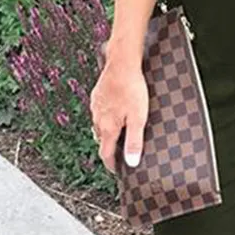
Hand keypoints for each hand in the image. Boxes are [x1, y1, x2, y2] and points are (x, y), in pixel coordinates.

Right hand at [89, 44, 148, 174]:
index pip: (106, 153)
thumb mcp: (138, 118)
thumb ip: (135, 141)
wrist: (121, 63)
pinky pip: (99, 112)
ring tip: (117, 136)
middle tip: (119, 154)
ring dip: (106, 133)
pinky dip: (105, 118)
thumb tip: (131, 162)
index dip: (111, 164)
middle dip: (109, 149)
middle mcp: (98, 118)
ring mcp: (96, 106)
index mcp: (108, 127)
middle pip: (101, 140)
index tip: (116, 171)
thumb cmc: (132, 89)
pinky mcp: (97, 95)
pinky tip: (113, 113)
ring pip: (99, 125)